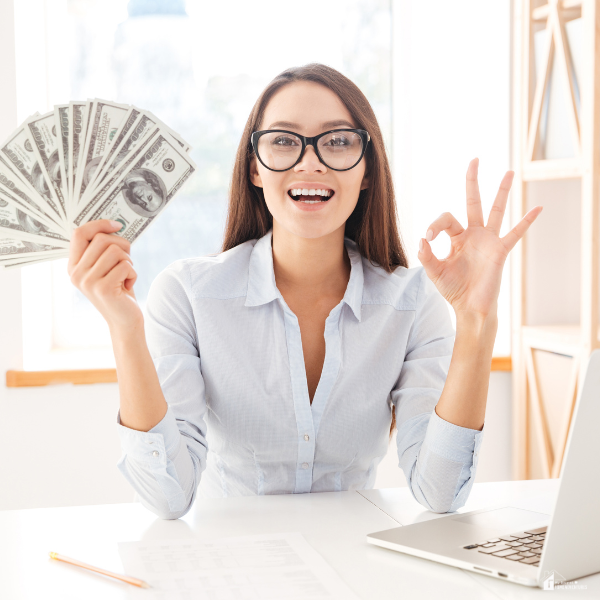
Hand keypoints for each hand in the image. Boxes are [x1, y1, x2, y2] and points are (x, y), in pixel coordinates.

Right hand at [68, 220, 142, 333]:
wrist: (124, 320)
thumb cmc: (119, 289)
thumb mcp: (106, 267)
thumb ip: (103, 249)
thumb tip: (114, 224)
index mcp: (73, 266)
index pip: (79, 233)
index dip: (99, 224)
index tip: (117, 224)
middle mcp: (76, 273)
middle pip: (101, 239)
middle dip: (122, 245)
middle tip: (127, 260)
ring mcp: (88, 282)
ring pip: (116, 251)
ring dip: (128, 261)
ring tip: (125, 275)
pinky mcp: (104, 289)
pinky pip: (126, 266)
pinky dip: (133, 274)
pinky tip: (127, 286)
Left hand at [417, 158, 541, 317]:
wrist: (469, 307)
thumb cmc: (453, 289)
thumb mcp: (434, 272)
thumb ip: (427, 256)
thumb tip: (422, 239)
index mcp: (456, 238)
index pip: (446, 219)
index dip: (435, 225)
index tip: (428, 238)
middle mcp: (473, 234)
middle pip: (473, 202)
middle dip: (473, 182)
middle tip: (475, 160)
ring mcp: (488, 241)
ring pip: (496, 210)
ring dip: (502, 191)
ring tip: (509, 171)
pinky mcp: (500, 250)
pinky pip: (515, 233)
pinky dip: (526, 221)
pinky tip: (538, 208)